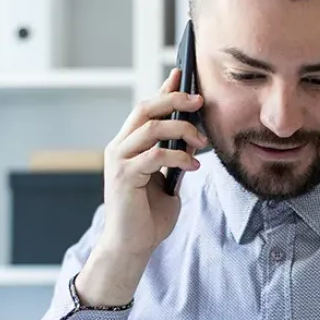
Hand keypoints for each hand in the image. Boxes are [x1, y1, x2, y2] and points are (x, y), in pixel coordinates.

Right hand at [74, 69, 206, 305]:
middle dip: (174, 100)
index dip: (164, 90)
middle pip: (145, 109)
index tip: (182, 74)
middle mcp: (119, 147)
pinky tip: (193, 166)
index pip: (146, 109)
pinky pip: (155, 156)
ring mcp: (118, 160)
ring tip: (200, 142)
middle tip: (199, 101)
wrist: (132, 245)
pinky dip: (178, 157)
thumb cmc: (148, 216)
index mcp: (128, 145)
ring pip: (150, 128)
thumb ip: (172, 159)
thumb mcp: (166, 181)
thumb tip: (191, 139)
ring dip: (181, 130)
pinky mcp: (123, 176)